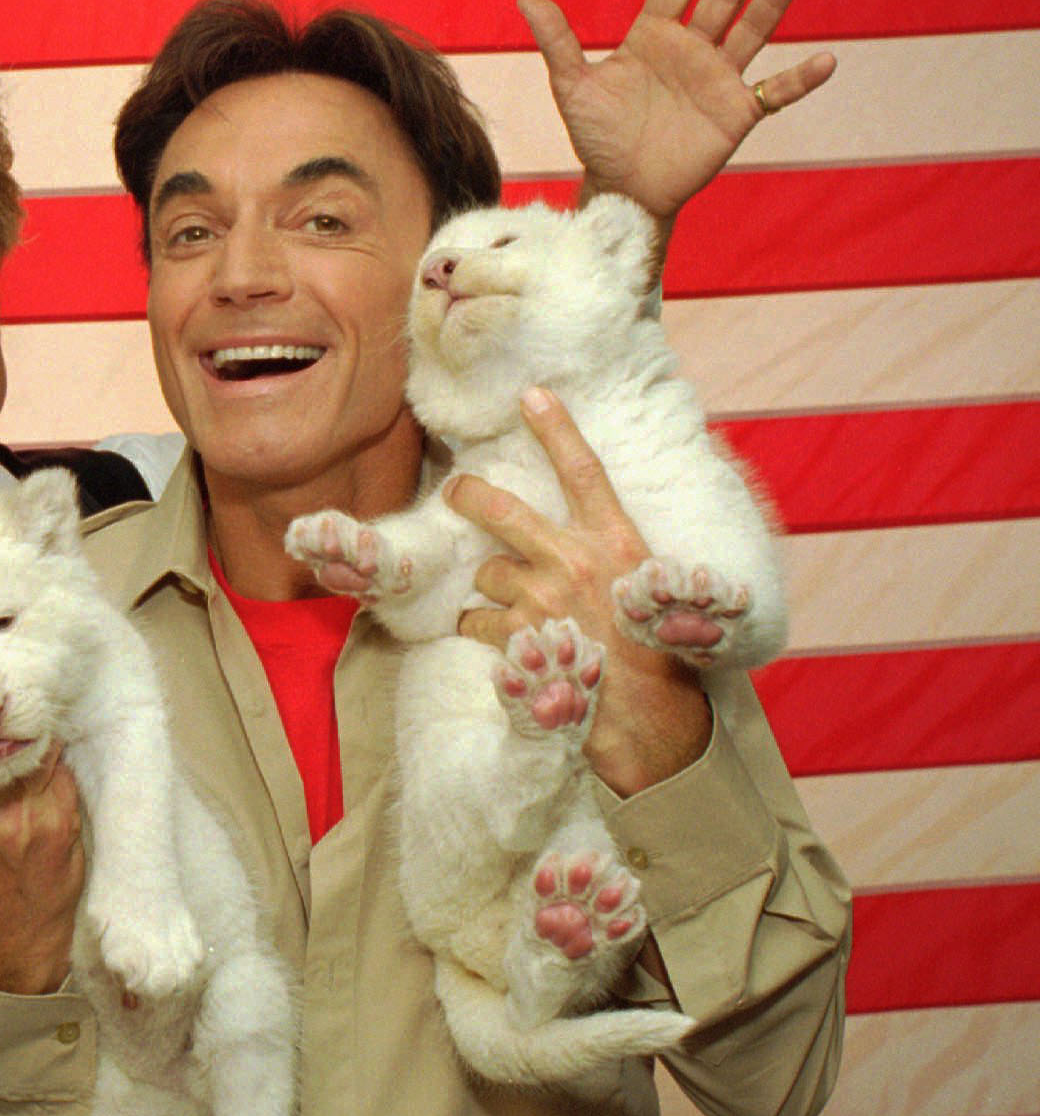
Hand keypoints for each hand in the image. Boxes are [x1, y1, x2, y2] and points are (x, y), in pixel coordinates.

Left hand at [447, 389, 710, 794]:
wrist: (652, 721)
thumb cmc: (661, 656)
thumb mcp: (656, 590)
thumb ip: (617, 555)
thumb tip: (592, 533)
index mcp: (619, 541)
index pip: (584, 470)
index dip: (555, 428)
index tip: (531, 395)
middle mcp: (576, 560)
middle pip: (500, 509)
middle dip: (468, 494)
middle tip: (456, 490)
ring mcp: (542, 599)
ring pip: (486, 571)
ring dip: (488, 584)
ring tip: (510, 602)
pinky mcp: (518, 637)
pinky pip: (475, 618)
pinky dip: (478, 626)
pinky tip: (498, 637)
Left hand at [520, 0, 837, 223]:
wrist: (620, 189)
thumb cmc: (596, 138)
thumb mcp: (573, 88)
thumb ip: (557, 42)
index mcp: (653, 37)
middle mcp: (691, 51)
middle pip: (719, 1)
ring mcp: (717, 79)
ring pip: (751, 34)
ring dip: (771, 5)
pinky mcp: (737, 113)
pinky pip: (776, 93)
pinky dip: (800, 80)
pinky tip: (827, 60)